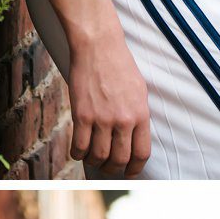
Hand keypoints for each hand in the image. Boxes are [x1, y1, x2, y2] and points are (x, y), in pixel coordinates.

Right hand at [65, 21, 153, 175]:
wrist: (98, 46)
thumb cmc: (119, 66)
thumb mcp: (138, 91)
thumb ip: (137, 116)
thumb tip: (133, 140)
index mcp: (141, 115)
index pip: (141, 154)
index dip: (134, 169)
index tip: (128, 172)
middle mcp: (124, 120)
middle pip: (119, 160)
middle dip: (112, 169)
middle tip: (106, 167)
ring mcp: (102, 118)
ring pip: (98, 157)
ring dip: (94, 163)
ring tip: (91, 158)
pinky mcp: (82, 115)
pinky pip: (79, 146)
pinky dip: (78, 154)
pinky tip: (78, 151)